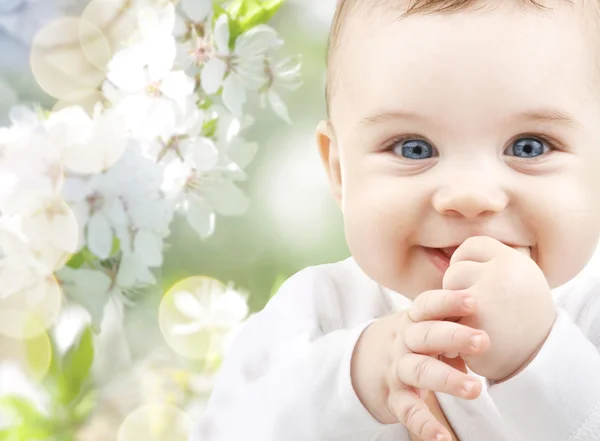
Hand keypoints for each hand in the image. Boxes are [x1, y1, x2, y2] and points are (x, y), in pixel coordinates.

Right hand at [351, 289, 489, 440]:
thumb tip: (487, 327)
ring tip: (474, 389)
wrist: (361, 360)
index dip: (447, 301)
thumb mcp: (422, 325)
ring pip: (419, 371)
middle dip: (454, 337)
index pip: (427, 306)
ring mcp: (397, 370)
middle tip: (483, 341)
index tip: (472, 301)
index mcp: (412, 320)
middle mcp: (403, 342)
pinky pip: (408, 410)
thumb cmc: (410, 339)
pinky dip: (424, 424)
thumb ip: (449, 323)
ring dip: (447, 379)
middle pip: (426, 336)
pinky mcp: (394, 397)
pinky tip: (442, 437)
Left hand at [443, 236, 556, 380]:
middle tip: (479, 309)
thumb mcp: (519, 280)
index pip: (472, 246)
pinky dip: (451, 331)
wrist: (540, 361)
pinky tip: (470, 340)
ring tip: (476, 323)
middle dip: (459, 289)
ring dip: (452, 310)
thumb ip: (490, 264)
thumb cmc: (523, 318)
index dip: (467, 262)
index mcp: (514, 261)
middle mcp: (502, 275)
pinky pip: (444, 319)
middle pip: (455, 270)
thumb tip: (451, 252)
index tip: (475, 281)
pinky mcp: (471, 324)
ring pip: (446, 294)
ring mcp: (485, 299)